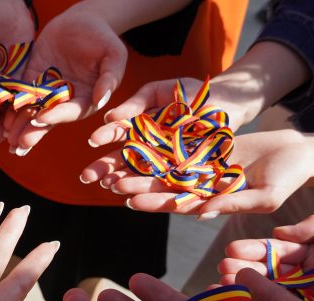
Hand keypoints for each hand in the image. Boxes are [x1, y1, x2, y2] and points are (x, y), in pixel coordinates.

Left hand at [5, 0, 126, 155]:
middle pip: (47, 119)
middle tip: (18, 143)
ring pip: (30, 111)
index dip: (55, 116)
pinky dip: (8, 105)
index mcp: (85, 100)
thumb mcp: (113, 55)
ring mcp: (46, 92)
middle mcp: (64, 102)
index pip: (70, 112)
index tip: (40, 119)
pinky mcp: (31, 80)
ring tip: (5, 136)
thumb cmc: (103, 39)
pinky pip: (19, 94)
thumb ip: (109, 78)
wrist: (82, 22)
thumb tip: (101, 100)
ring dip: (17, 124)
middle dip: (32, 131)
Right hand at [82, 76, 260, 187]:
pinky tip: (137, 195)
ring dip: (124, 180)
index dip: (105, 138)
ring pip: (140, 173)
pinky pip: (165, 181)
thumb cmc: (190, 94)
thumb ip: (136, 103)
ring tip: (109, 186)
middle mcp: (147, 148)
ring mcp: (164, 161)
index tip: (92, 141)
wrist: (227, 101)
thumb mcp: (159, 91)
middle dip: (104, 168)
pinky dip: (151, 189)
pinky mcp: (183, 172)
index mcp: (139, 128)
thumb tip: (109, 116)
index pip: (117, 134)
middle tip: (86, 177)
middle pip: (122, 160)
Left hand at [85, 129, 312, 217]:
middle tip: (113, 183)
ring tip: (116, 165)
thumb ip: (235, 203)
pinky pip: (178, 144)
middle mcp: (200, 186)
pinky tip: (137, 139)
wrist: (297, 153)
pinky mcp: (205, 146)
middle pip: (164, 186)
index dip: (155, 203)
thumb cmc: (286, 180)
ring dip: (142, 166)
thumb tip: (203, 213)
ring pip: (166, 166)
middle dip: (139, 185)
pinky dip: (159, 143)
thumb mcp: (264, 196)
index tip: (132, 202)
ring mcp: (201, 166)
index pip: (177, 204)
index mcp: (210, 202)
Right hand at [220, 214, 313, 300]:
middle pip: (271, 272)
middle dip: (245, 270)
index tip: (232, 252)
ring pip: (274, 295)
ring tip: (222, 288)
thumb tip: (279, 233)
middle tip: (221, 271)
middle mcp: (313, 276)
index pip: (281, 250)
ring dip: (247, 292)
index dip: (256, 251)